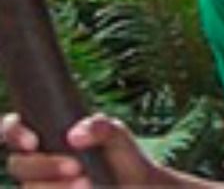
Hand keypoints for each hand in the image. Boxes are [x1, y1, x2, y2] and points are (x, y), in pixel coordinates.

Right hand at [2, 112, 174, 188]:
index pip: (13, 130)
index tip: (33, 142)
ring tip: (87, 184)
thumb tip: (74, 135)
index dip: (14, 133)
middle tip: (76, 167)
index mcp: (47, 137)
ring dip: (54, 187)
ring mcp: (41, 186)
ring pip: (29, 187)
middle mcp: (37, 164)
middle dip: (44, 166)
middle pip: (18, 164)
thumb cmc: (125, 161)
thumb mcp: (120, 139)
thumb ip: (102, 128)